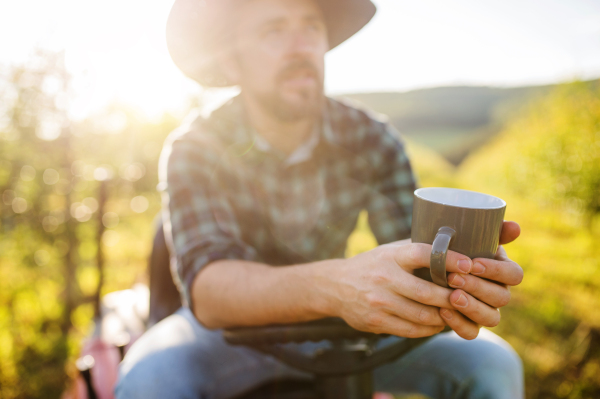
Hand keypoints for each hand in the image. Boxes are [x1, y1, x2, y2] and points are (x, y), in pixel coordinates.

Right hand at [328, 240, 480, 339]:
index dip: (449, 260)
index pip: (423, 254)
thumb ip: (416, 249)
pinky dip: (429, 328)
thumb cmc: (372, 265)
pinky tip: (437, 323)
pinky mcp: (376, 322)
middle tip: (468, 298)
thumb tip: (453, 244)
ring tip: (454, 313)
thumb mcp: (389, 251)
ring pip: (422, 315)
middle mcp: (384, 278)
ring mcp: (379, 302)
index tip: (469, 265)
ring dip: (443, 316)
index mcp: (391, 256)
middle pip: (427, 292)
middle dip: (452, 298)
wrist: (336, 286)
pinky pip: (411, 330)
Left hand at [442, 221, 522, 334]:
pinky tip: (443, 311)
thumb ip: (490, 229)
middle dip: (478, 287)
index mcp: (502, 270)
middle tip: (453, 278)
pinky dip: (458, 324)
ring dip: (471, 307)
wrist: (425, 266)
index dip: (496, 271)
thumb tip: (514, 227)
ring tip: (450, 296)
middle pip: (502, 297)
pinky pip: (471, 333)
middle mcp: (498, 292)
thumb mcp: (466, 235)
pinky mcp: (468, 325)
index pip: (514, 275)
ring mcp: (485, 311)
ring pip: (491, 318)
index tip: (473, 263)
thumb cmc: (451, 247)